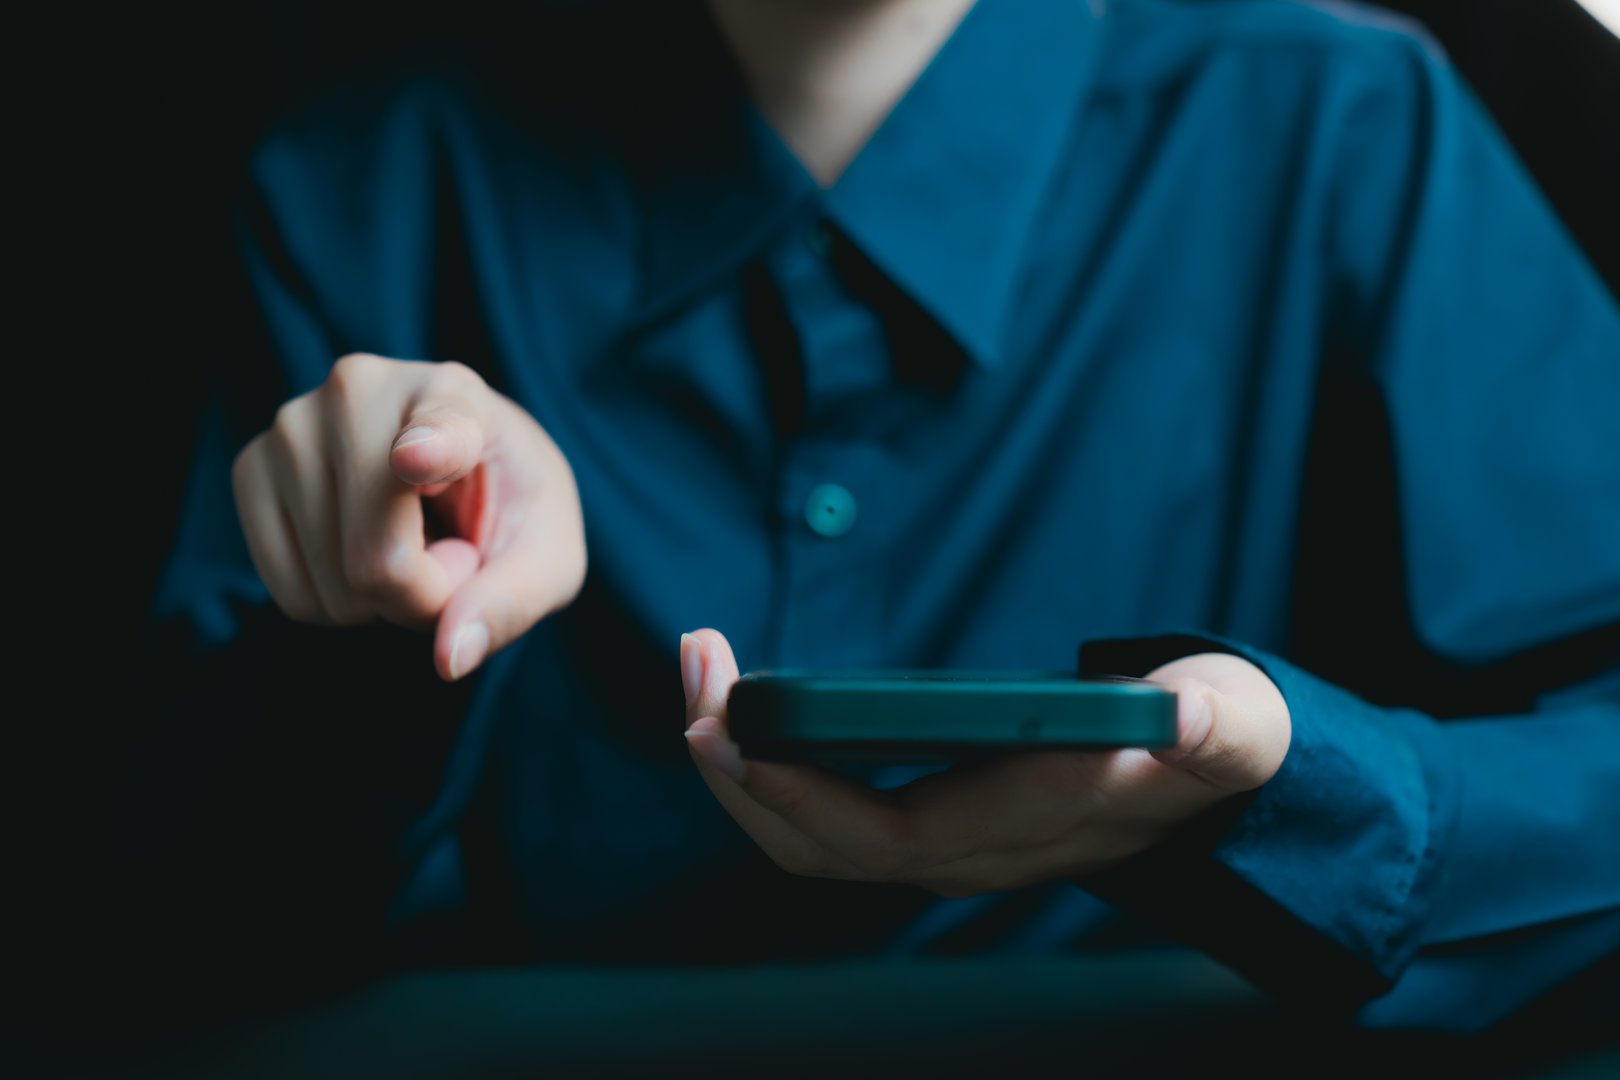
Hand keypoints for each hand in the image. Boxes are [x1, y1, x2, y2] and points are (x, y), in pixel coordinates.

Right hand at [232, 353, 585, 679]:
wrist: (461, 474)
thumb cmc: (510, 508)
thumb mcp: (548, 559)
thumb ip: (511, 602)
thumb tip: (449, 658)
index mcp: (455, 394)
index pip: (438, 430)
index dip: (430, 450)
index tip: (416, 459)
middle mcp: (361, 390)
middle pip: (377, 560)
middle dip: (425, 595)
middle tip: (453, 552)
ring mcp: (293, 427)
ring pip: (331, 587)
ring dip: (381, 601)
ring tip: (408, 540)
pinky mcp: (251, 469)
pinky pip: (289, 593)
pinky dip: (334, 604)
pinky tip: (361, 550)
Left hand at [681, 629, 1289, 895]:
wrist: (1201, 780)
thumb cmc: (1210, 741)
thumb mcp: (1231, 726)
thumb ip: (1218, 727)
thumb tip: (1188, 718)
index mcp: (1034, 825)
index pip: (902, 836)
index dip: (809, 795)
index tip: (739, 730)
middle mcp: (973, 852)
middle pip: (825, 844)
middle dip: (743, 768)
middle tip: (695, 673)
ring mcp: (940, 842)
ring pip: (808, 836)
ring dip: (738, 762)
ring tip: (699, 668)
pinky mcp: (922, 818)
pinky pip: (820, 812)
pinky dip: (765, 762)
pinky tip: (735, 699)